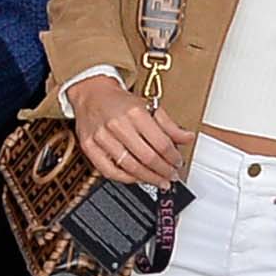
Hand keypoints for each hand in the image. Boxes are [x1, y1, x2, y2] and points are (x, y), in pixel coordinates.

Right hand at [66, 74, 188, 185]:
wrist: (92, 94)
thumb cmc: (119, 101)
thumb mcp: (148, 106)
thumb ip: (169, 125)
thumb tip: (187, 138)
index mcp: (134, 112)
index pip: (160, 143)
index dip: (173, 157)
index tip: (178, 163)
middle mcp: (117, 124)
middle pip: (147, 157)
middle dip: (163, 171)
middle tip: (171, 175)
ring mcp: (101, 137)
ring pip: (130, 166)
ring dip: (148, 178)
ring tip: (158, 180)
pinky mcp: (89, 147)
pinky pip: (109, 171)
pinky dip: (126, 178)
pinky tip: (137, 179)